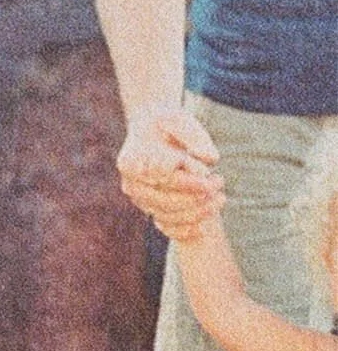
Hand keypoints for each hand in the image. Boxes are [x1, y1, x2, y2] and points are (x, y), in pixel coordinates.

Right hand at [117, 106, 224, 240]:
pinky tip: (205, 223)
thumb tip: (210, 159)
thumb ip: (195, 136)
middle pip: (166, 200)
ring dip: (199, 212)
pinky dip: (187, 230)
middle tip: (219, 183)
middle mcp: (131, 184)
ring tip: (219, 197)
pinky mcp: (152, 210)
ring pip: (169, 216)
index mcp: (130, 161)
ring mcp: (141, 200)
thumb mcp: (178, 120)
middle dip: (198, 197)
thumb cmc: (168, 124)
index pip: (162, 178)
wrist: (156, 131)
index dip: (189, 181)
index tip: (209, 175)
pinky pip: (168, 228)